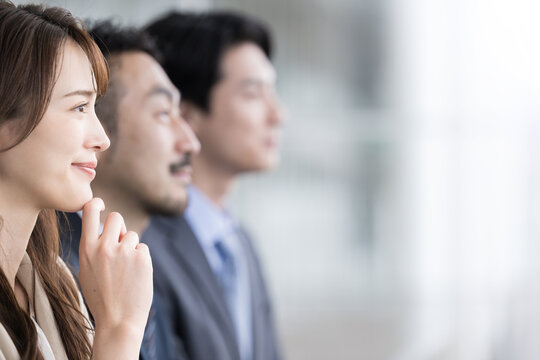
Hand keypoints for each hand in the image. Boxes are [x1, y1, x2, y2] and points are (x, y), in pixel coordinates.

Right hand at [78, 198, 152, 335]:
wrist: (118, 320)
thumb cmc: (102, 296)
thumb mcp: (87, 270)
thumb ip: (94, 247)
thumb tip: (105, 227)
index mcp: (86, 249)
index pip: (89, 210)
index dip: (96, 203)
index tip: (101, 204)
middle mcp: (104, 246)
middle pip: (116, 217)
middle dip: (119, 227)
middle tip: (120, 243)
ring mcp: (124, 252)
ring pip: (131, 235)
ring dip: (131, 248)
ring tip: (125, 271)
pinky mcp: (142, 258)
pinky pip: (142, 248)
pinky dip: (141, 259)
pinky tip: (135, 276)